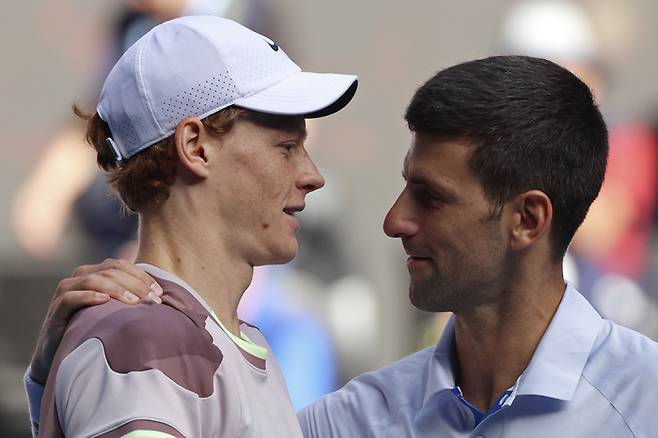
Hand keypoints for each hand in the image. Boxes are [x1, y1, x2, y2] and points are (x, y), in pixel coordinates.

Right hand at [29, 259, 162, 383]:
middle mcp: (80, 277)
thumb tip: (167, 300)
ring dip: (116, 289)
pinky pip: (71, 298)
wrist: (62, 353)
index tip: (160, 292)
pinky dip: (88, 297)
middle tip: (152, 300)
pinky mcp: (56, 311)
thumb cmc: (96, 329)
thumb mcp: (116, 312)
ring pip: (92, 279)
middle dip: (134, 284)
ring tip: (134, 302)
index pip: (121, 265)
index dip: (142, 276)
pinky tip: (104, 302)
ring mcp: (66, 292)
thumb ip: (134, 300)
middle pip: (110, 271)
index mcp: (96, 273)